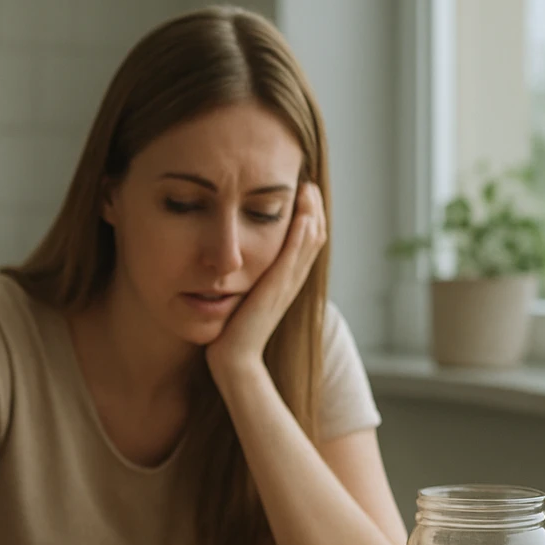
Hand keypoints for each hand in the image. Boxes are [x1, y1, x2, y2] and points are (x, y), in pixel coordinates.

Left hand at [206, 181, 325, 378]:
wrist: (233, 359)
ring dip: (311, 214)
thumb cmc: (231, 332)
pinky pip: (295, 256)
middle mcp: (291, 281)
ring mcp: (287, 285)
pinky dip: (301, 234)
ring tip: (307, 189)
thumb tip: (232, 265)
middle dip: (313, 209)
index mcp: (284, 281)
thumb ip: (244, 280)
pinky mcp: (278, 290)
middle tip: (308, 184)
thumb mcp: (241, 297)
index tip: (300, 194)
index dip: (306, 218)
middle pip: (313, 238)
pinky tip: (302, 214)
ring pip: (310, 243)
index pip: (304, 243)